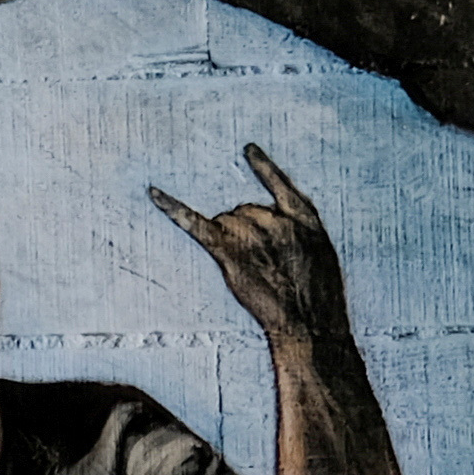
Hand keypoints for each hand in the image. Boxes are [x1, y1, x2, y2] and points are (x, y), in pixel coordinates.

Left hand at [151, 143, 344, 343]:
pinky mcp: (228, 252)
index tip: (248, 148)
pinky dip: (172, 208)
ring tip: (255, 274)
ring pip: (225, 222)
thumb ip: (296, 236)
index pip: (282, 184)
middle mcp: (276, 218)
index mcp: (305, 218)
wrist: (310, 326)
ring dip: (231, 244)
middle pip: (243, 212)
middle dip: (247, 236)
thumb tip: (266, 227)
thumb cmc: (318, 300)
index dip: (265, 168)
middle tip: (266, 270)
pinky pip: (194, 223)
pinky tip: (153, 193)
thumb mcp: (320, 259)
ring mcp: (251, 234)